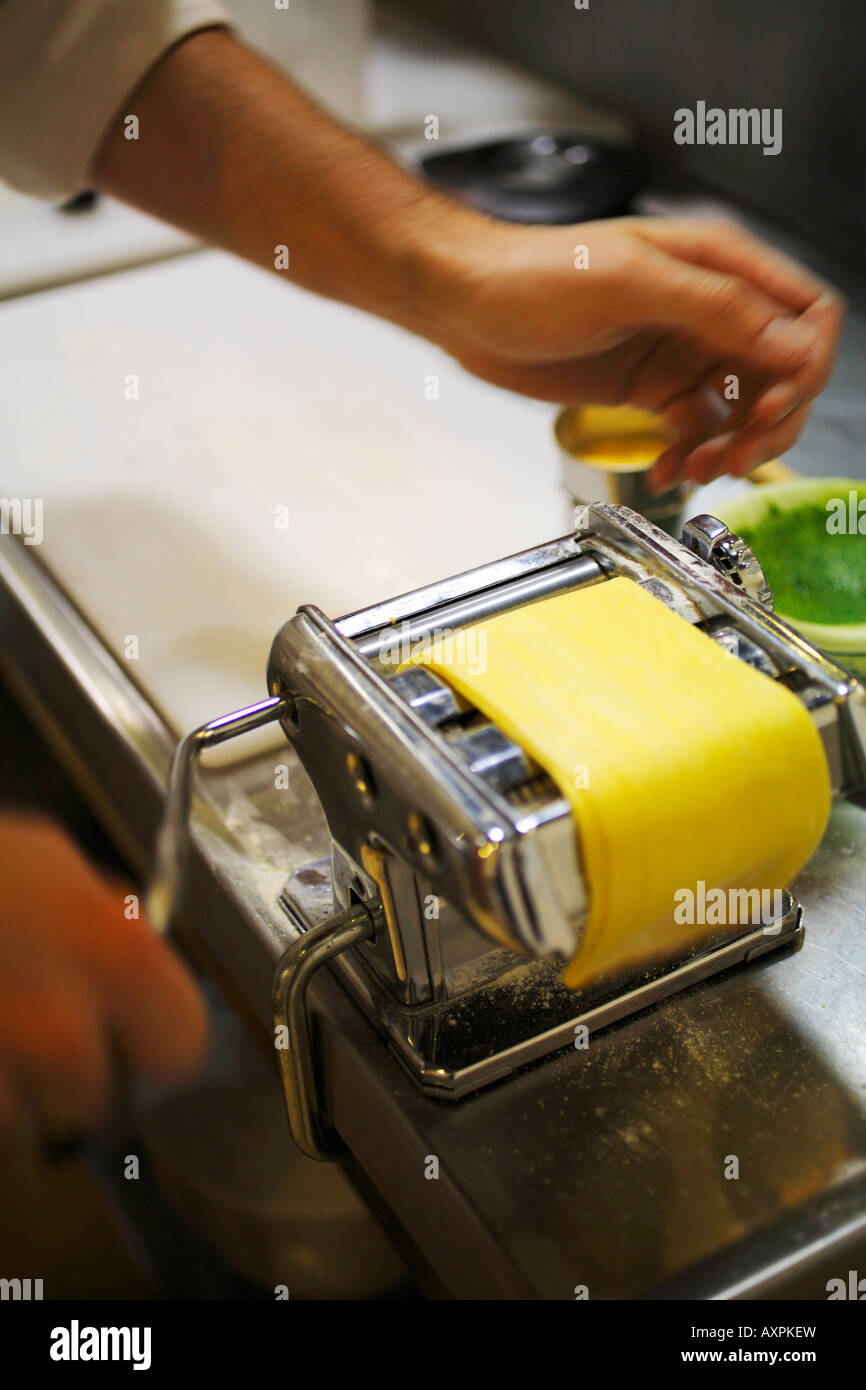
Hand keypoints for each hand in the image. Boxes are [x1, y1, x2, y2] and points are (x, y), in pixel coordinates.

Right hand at [0, 814, 206, 1144]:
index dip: (155, 1043)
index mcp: (114, 957)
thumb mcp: (41, 855)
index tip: (137, 1035)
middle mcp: (62, 1029)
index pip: (179, 1048)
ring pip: (17, 1122)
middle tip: (33, 1028)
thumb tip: (136, 945)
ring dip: (3, 1088)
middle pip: (90, 1102)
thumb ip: (103, 913)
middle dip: (65, 1077)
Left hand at [420, 214, 843, 488]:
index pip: (804, 315)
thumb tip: (790, 344)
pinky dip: (689, 456)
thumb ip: (715, 309)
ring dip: (731, 447)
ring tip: (697, 469)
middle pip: (783, 372)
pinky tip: (665, 470)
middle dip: (770, 422)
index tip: (771, 408)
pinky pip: (696, 429)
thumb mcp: (627, 282)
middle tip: (734, 457)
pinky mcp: (651, 386)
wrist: (465, 302)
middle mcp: (709, 308)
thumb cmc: (530, 273)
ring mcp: (682, 350)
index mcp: (717, 264)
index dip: (803, 368)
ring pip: (743, 409)